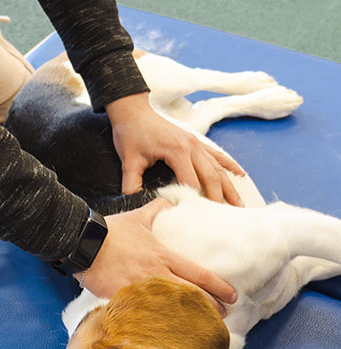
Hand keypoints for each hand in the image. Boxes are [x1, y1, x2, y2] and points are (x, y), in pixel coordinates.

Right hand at [76, 197, 236, 315]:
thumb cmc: (111, 230)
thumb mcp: (138, 217)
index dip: (219, 287)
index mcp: (164, 257)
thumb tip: (168, 201)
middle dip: (211, 309)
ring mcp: (140, 290)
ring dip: (188, 320)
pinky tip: (166, 335)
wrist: (84, 243)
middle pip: (191, 297)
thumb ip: (156, 210)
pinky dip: (158, 326)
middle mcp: (157, 275)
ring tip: (200, 329)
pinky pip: (144, 317)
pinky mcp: (124, 300)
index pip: (199, 275)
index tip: (233, 296)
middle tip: (223, 318)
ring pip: (171, 310)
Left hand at [105, 92, 244, 205]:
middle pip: (211, 177)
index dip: (194, 201)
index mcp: (178, 151)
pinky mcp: (196, 142)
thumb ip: (131, 183)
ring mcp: (197, 143)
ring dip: (229, 187)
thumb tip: (133, 203)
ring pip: (219, 168)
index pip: (191, 182)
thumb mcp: (129, 160)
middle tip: (224, 218)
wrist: (133, 110)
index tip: (197, 218)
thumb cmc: (131, 133)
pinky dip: (229, 166)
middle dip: (218, 198)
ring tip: (239, 204)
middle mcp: (192, 146)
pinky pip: (218, 155)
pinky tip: (240, 175)